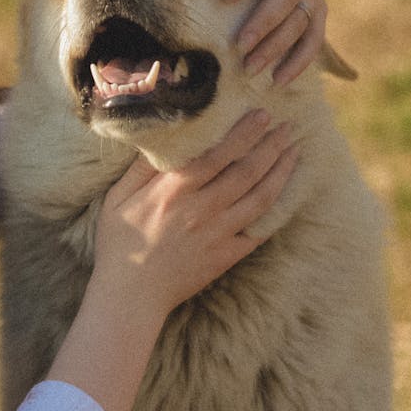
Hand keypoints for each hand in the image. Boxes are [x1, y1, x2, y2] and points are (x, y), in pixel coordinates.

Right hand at [91, 110, 296, 318]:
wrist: (130, 295)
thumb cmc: (118, 243)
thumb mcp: (117, 198)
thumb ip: (141, 168)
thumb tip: (162, 140)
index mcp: (173, 191)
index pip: (217, 154)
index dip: (243, 134)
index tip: (261, 115)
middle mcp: (201, 209)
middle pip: (246, 171)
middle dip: (271, 146)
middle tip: (287, 128)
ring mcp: (218, 234)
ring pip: (260, 197)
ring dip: (280, 172)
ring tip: (293, 153)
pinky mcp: (227, 256)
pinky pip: (259, 230)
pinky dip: (277, 210)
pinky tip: (286, 193)